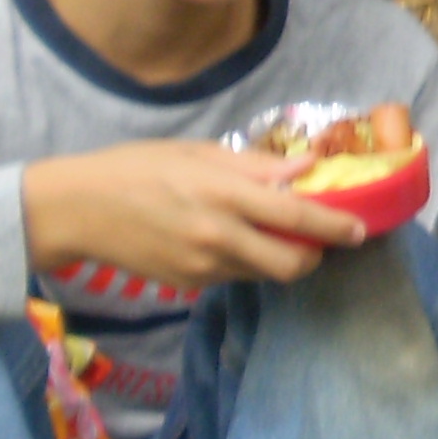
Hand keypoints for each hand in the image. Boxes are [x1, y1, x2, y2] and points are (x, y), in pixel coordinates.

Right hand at [23, 140, 361, 288]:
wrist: (77, 210)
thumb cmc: (136, 168)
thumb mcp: (197, 153)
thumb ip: (255, 166)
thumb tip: (306, 166)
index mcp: (223, 194)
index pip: (296, 216)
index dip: (334, 226)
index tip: (360, 230)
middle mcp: (217, 236)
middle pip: (291, 264)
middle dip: (314, 255)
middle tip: (319, 238)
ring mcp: (202, 267)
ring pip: (265, 275)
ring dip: (281, 260)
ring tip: (274, 233)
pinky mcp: (188, 285)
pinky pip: (235, 278)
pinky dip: (247, 264)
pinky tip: (234, 241)